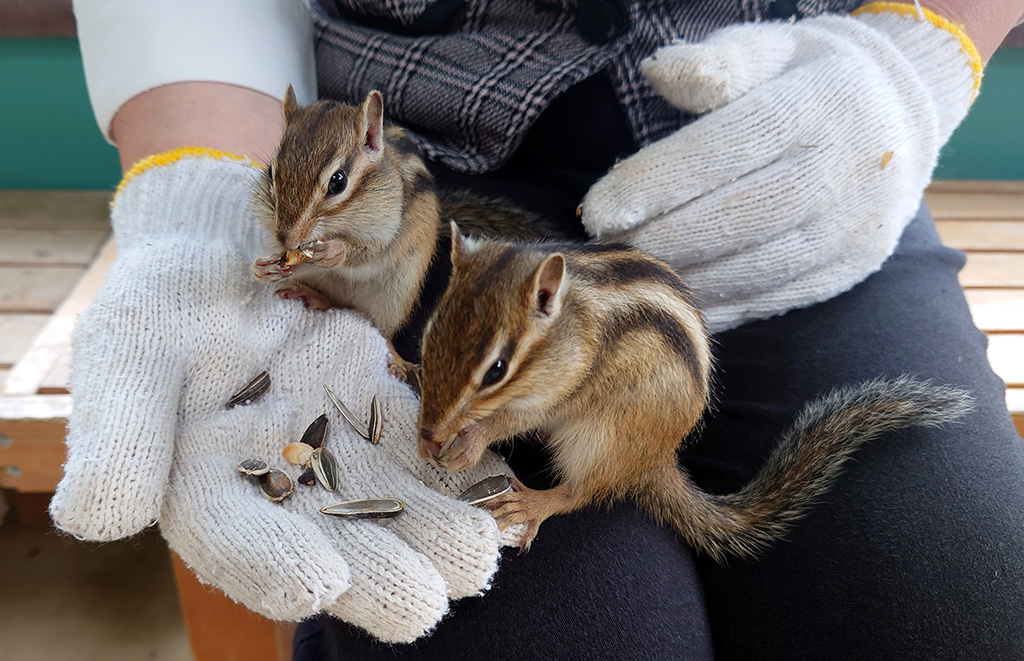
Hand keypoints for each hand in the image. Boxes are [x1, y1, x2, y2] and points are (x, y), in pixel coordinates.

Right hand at [48, 152, 516, 642]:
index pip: (237, 542)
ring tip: (481, 551)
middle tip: (426, 598)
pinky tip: (497, 486)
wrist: (220, 256)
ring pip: (393, 506)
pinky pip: (426, 447)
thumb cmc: (160, 309)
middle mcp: (282, 490)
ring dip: (436, 533)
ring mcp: (340, 454)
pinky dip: (459, 468)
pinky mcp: (383, 414)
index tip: (317, 579)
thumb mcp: (124, 357)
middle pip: (332, 545)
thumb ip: (119, 436)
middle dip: (379, 573)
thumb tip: (101, 518)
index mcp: (207, 492)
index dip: (272, 566)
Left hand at [580, 4, 979, 331]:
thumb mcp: (771, 49)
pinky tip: (676, 299)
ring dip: (685, 278)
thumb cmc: (809, 79)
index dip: (656, 183)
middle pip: (738, 218)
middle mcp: (841, 170)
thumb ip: (717, 63)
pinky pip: (773, 298)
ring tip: (633, 274)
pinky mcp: (848, 268)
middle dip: (662, 238)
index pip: (725, 150)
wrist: (900, 115)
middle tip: (606, 249)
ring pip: (754, 268)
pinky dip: (719, 304)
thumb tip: (659, 71)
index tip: (597, 210)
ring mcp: (851, 227)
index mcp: (817, 105)